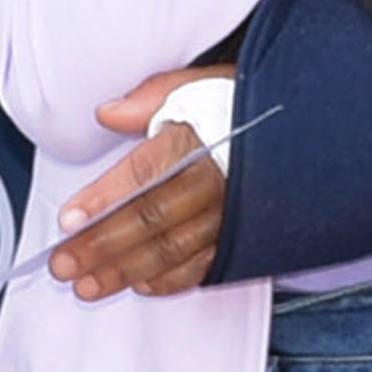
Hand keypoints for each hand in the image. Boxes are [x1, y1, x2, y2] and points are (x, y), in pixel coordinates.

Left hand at [48, 71, 230, 300]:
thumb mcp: (202, 85)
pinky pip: (206, 266)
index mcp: (202, 140)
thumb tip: (107, 113)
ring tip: (87, 284)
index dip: (105, 199)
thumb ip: (152, 96)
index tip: (68, 220)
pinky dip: (172, 280)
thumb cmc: (244, 108)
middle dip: (102, 245)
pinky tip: (141, 286)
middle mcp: (220, 182)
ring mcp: (234, 215)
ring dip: (126, 271)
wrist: (308, 130)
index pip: (146, 173)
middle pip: (152, 219)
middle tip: (63, 264)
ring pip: (174, 250)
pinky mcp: (246, 239)